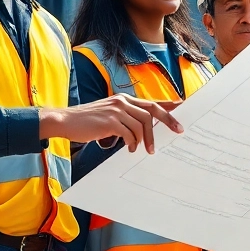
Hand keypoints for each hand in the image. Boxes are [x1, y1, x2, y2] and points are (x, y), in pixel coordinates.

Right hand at [40, 95, 182, 152]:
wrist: (66, 121)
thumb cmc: (87, 122)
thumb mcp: (108, 116)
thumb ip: (125, 119)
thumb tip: (142, 132)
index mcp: (123, 100)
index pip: (150, 101)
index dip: (168, 105)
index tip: (184, 108)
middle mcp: (122, 102)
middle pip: (152, 109)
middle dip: (168, 120)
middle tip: (178, 131)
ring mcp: (116, 110)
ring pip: (143, 123)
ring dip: (147, 139)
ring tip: (148, 150)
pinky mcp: (110, 121)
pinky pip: (130, 133)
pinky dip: (133, 143)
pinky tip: (130, 149)